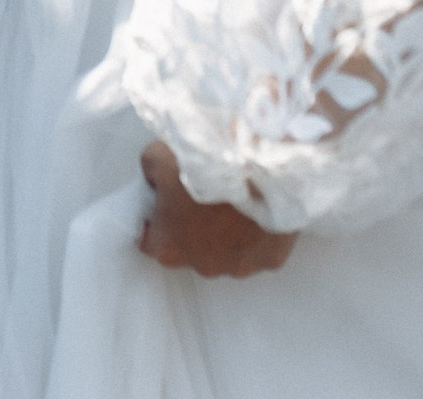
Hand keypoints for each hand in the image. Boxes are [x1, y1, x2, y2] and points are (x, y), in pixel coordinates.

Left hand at [137, 141, 296, 277]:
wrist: (257, 163)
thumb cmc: (204, 164)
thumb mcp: (159, 157)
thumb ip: (152, 175)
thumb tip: (157, 179)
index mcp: (169, 248)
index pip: (152, 241)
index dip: (157, 220)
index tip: (165, 204)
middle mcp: (203, 266)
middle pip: (192, 250)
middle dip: (194, 228)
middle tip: (205, 197)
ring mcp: (240, 266)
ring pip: (228, 254)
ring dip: (228, 234)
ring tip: (235, 201)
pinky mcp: (271, 259)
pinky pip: (260, 250)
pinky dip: (258, 234)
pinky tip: (259, 209)